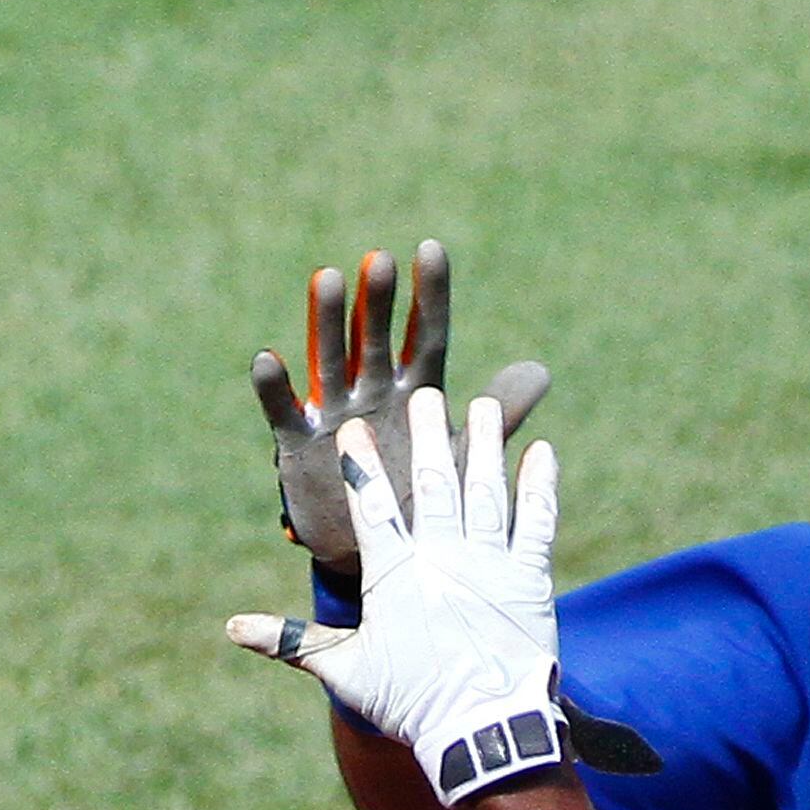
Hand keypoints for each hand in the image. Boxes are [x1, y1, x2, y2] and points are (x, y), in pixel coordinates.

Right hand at [229, 391, 565, 807]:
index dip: (359, 466)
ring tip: (484, 406)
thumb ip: (293, 639)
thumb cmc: (412, 703)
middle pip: (433, 481)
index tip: (349, 431)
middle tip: (427, 396)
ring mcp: (488, 563)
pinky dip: (540, 486)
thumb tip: (232, 628)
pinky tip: (542, 451)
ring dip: (484, 445)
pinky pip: (537, 522)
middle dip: (429, 434)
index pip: (370, 505)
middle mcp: (442, 556)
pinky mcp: (529, 579)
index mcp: (394, 572)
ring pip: (485, 490)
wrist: (482, 732)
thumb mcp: (347, 670)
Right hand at [250, 244, 549, 576]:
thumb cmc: (427, 500)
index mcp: (417, 393)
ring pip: (332, 361)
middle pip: (377, 340)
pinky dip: (275, 389)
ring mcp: (335, 414)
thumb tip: (541, 372)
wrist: (386, 559)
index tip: (431, 250)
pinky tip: (268, 358)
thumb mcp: (465, 457)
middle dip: (378, 304)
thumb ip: (499, 413)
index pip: (427, 335)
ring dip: (329, 323)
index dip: (430, 296)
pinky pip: (285, 412)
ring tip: (330, 278)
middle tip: (379, 261)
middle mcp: (375, 393)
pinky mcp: (300, 444)